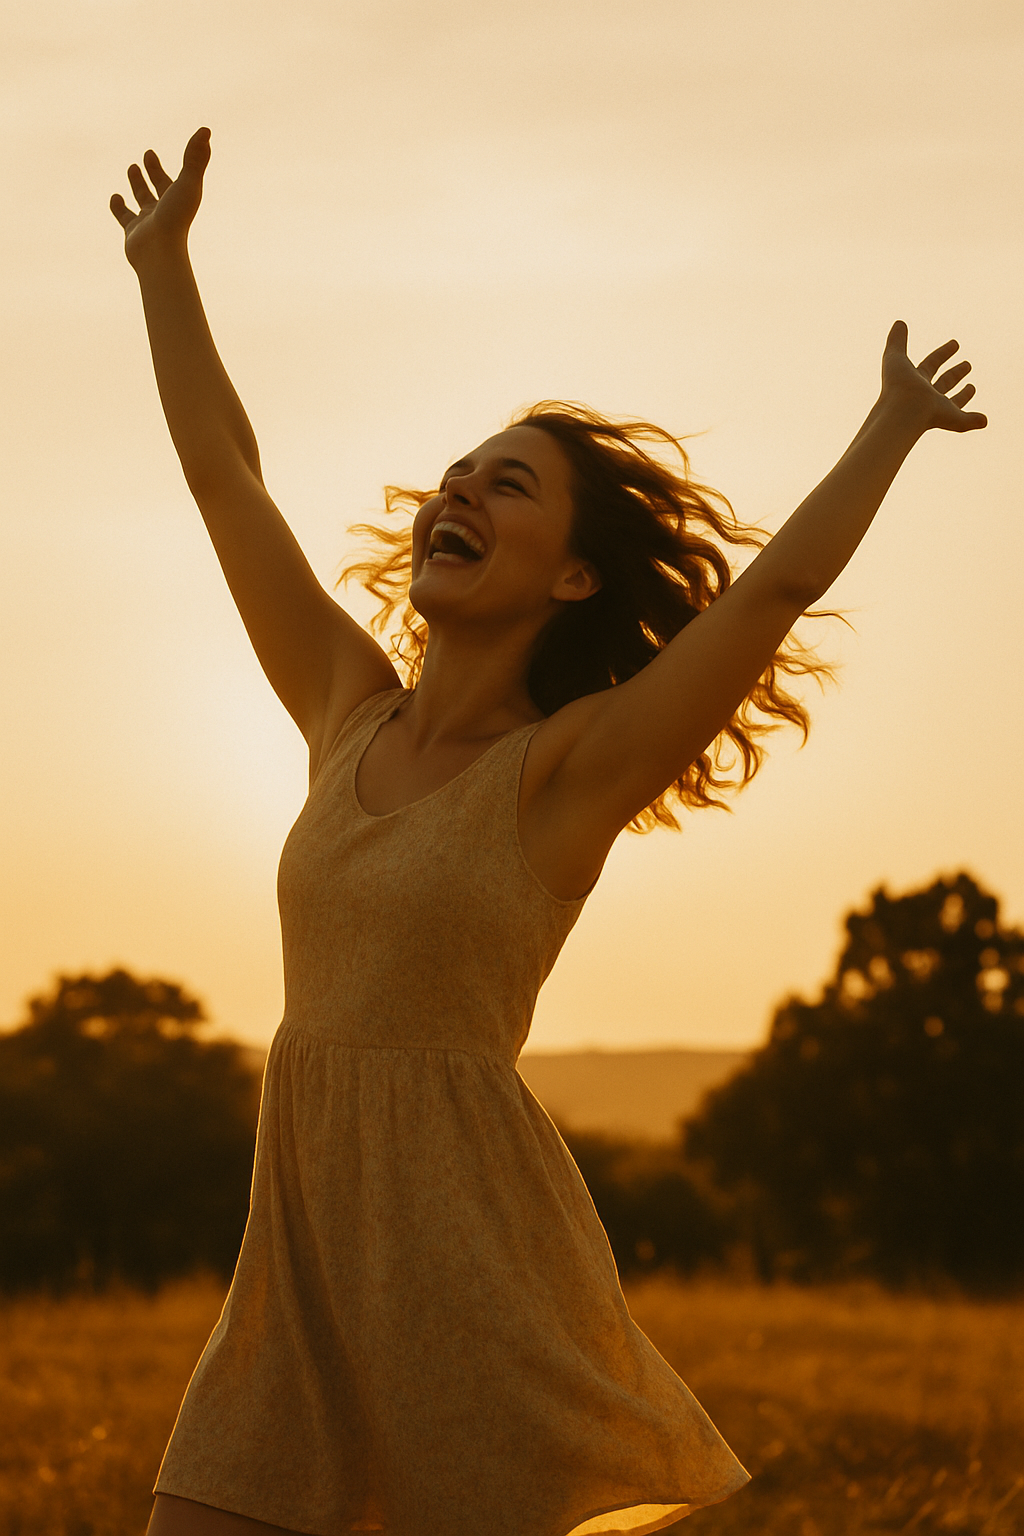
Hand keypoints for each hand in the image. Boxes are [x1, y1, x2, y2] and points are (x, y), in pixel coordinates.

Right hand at [110, 127, 211, 268]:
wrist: (160, 252)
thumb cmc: (176, 218)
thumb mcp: (188, 182)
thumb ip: (195, 157)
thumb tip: (206, 129)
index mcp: (180, 200)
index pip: (178, 177)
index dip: (176, 162)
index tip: (172, 146)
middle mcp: (166, 210)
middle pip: (161, 187)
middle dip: (155, 171)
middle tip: (148, 155)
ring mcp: (149, 221)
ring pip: (143, 200)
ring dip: (138, 184)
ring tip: (132, 168)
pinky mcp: (133, 231)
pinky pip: (124, 216)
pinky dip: (119, 206)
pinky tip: (115, 197)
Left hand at [880, 320, 986, 432]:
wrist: (903, 411)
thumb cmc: (898, 385)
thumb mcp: (895, 357)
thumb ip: (897, 341)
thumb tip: (899, 323)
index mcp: (915, 381)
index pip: (930, 365)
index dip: (943, 354)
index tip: (955, 344)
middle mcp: (926, 397)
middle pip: (943, 384)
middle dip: (954, 374)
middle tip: (967, 365)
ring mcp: (937, 410)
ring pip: (953, 404)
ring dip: (963, 396)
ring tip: (972, 387)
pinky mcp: (949, 420)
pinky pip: (964, 422)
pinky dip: (974, 421)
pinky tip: (983, 420)